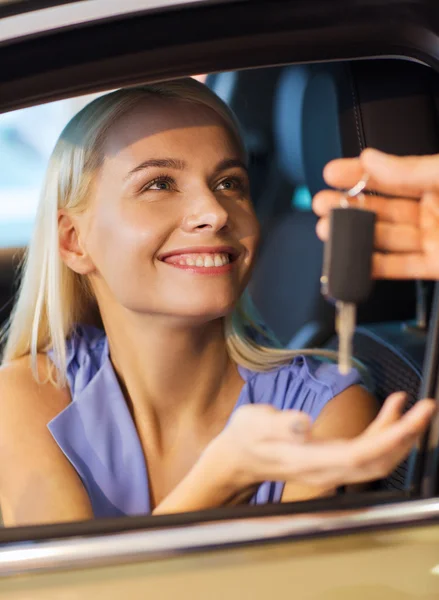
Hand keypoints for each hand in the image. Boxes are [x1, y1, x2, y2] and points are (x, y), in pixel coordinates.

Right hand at [216, 394, 434, 490]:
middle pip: (377, 462)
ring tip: (415, 406)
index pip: (360, 454)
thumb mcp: (254, 423)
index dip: (390, 437)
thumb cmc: (246, 437)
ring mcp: (331, 467)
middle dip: (406, 437)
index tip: (412, 417)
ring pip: (376, 459)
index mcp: (310, 460)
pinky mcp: (332, 459)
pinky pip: (366, 450)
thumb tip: (302, 423)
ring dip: (400, 435)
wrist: (238, 457)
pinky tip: (390, 411)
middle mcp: (326, 469)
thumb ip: (278, 423)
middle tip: (426, 409)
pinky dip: (383, 432)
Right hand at [313, 148, 438, 278]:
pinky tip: (354, 259)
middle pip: (381, 209)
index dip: (359, 174)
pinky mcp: (435, 266)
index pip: (390, 176)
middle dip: (347, 206)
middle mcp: (432, 210)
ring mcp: (432, 239)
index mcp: (437, 181)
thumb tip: (373, 160)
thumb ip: (414, 169)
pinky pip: (400, 267)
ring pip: (384, 238)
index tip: (332, 173)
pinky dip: (374, 266)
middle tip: (321, 204)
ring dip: (353, 235)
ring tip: (327, 230)